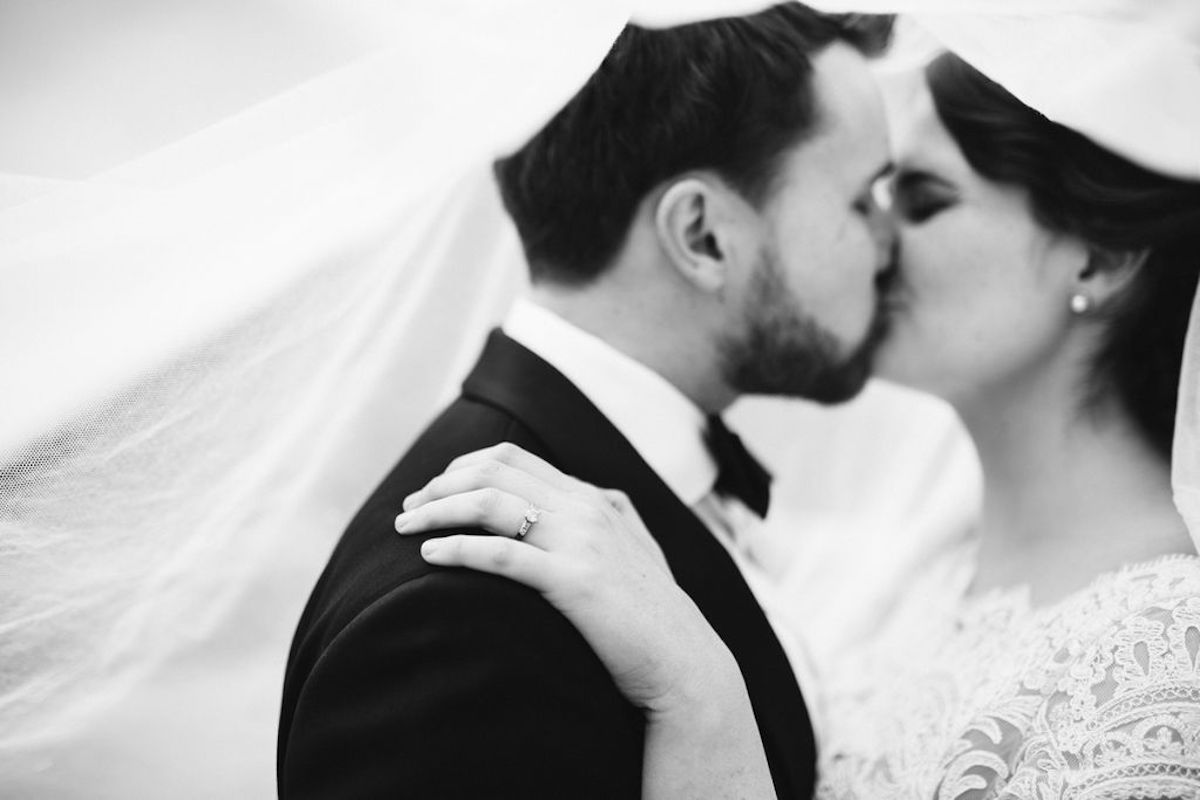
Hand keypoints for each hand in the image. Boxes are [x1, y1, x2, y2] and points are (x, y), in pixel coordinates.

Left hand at [393, 442, 737, 714]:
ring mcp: (581, 542)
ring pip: (491, 503)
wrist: (686, 664)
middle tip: (407, 508)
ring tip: (404, 528)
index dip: (463, 467)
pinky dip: (458, 547)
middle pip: (495, 471)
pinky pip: (501, 553)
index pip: (515, 458)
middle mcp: (587, 509)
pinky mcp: (573, 581)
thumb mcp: (635, 551)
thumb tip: (596, 498)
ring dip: (438, 510)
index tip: (433, 489)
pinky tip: (430, 555)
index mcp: (596, 499)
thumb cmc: (654, 618)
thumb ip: (612, 518)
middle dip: (441, 485)